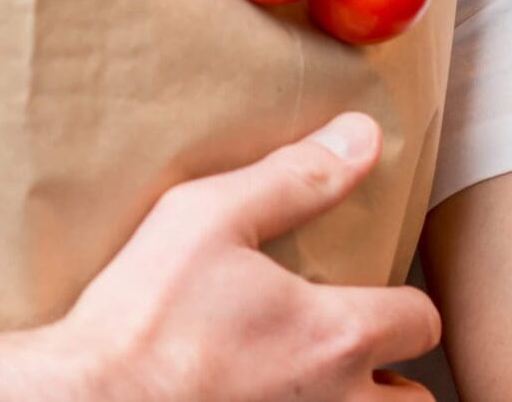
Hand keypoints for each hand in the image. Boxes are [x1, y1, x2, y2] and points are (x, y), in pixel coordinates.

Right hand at [41, 112, 441, 401]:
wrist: (91, 397)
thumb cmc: (145, 313)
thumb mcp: (209, 217)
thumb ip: (295, 177)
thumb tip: (363, 136)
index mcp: (335, 335)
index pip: (420, 321)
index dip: (404, 303)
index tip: (372, 294)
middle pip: (417, 401)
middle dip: (398, 375)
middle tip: (359, 353)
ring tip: (322, 383)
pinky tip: (271, 398)